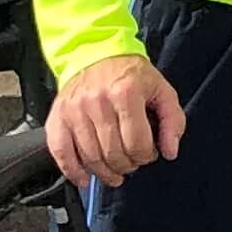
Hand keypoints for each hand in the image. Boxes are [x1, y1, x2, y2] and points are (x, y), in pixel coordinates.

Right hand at [46, 51, 183, 189]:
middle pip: (113, 154)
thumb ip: (172, 120)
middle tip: (131, 161)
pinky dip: (73, 171)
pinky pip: (61, 153)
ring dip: (105, 173)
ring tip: (114, 171)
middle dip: (127, 165)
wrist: (96, 53)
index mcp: (125, 92)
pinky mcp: (58, 116)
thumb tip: (170, 151)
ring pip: (90, 158)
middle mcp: (97, 101)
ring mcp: (75, 110)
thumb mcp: (160, 89)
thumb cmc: (130, 74)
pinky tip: (84, 178)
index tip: (147, 152)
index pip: (137, 143)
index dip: (146, 155)